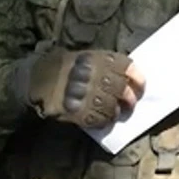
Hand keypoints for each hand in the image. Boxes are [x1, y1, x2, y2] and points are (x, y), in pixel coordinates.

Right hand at [26, 48, 145, 128]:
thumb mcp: (86, 57)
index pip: (127, 67)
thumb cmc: (66, 67)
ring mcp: (85, 94)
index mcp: (97, 59)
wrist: (38, 79)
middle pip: (122, 90)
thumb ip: (107, 65)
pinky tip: (102, 119)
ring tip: (115, 112)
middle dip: (130, 99)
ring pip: (112, 107)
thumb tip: (129, 78)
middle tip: (130, 104)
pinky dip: (103, 121)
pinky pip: (98, 119)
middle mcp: (93, 75)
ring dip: (116, 112)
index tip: (140, 86)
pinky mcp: (78, 111)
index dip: (137, 78)